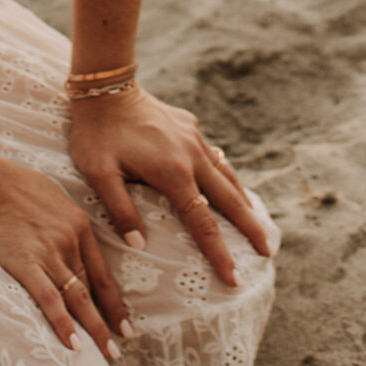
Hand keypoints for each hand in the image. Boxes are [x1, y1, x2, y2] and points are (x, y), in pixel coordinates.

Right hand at [0, 157, 129, 358]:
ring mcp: (49, 252)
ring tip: (105, 353)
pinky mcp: (25, 263)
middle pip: (92, 287)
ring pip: (77, 297)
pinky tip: (73, 344)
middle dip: (107, 319)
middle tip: (118, 346)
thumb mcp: (49, 193)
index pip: (101, 270)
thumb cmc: (7, 181)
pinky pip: (49, 299)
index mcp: (78, 222)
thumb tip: (66, 233)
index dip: (113, 299)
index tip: (122, 320)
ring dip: (93, 328)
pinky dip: (63, 324)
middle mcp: (70, 239)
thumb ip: (62, 218)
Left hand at [67, 88, 272, 286]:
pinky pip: (214, 155)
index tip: (234, 277)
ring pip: (227, 174)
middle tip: (268, 251)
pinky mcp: (189, 125)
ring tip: (256, 221)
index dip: (219, 253)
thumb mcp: (99, 175)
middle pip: (229, 199)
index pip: (203, 222)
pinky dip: (226, 174)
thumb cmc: (97, 134)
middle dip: (250, 227)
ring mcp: (194, 138)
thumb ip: (120, 210)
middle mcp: (192, 156)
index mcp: (174, 173)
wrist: (105, 87)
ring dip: (243, 200)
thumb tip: (140, 246)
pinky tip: (227, 182)